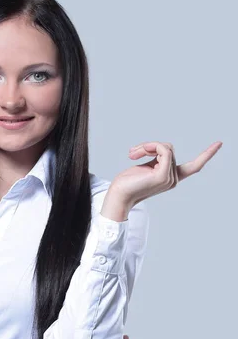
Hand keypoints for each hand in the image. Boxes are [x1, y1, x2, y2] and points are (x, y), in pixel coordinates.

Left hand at [108, 141, 222, 207]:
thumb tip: (159, 147)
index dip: (207, 154)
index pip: (194, 166)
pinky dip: (151, 146)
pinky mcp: (163, 176)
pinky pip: (163, 149)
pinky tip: (137, 153)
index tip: (219, 143)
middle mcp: (173, 179)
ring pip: (165, 147)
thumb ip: (156, 158)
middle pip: (169, 148)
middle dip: (150, 145)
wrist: (118, 194)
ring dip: (147, 146)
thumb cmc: (127, 182)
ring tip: (133, 154)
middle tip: (133, 153)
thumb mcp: (146, 166)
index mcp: (171, 177)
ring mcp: (169, 178)